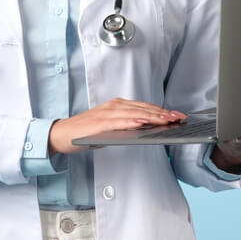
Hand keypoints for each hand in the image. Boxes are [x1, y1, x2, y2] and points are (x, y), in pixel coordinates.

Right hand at [48, 98, 185, 154]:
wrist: (63, 134)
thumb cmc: (87, 131)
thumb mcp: (111, 126)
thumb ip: (127, 125)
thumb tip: (148, 129)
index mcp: (117, 105)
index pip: (144, 106)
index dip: (161, 110)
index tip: (176, 115)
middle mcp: (113, 106)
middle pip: (142, 108)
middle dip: (162, 113)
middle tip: (177, 117)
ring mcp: (106, 113)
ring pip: (134, 113)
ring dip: (151, 116)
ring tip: (166, 120)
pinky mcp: (99, 123)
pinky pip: (119, 122)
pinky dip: (131, 122)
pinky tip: (142, 123)